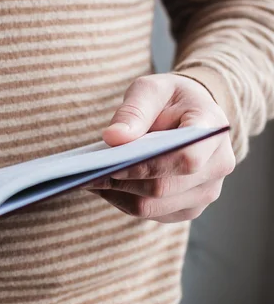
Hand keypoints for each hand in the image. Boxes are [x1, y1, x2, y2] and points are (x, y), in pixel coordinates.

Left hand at [89, 73, 234, 222]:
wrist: (191, 115)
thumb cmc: (170, 99)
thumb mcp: (152, 89)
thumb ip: (134, 110)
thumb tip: (113, 138)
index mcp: (213, 132)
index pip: (185, 158)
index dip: (147, 165)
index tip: (112, 163)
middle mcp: (217, 167)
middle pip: (164, 188)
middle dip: (121, 182)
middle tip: (85, 173)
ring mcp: (205, 192)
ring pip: (153, 207)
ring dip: (117, 195)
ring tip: (88, 179)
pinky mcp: (188, 208)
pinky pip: (151, 214)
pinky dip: (122, 201)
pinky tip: (103, 186)